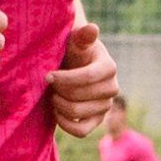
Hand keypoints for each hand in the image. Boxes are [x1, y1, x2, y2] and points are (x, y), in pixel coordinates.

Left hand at [46, 16, 118, 135]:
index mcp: (109, 67)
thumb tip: (92, 28)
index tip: (47, 75)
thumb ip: (83, 36)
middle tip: (49, 84)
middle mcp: (112, 88)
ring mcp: (106, 106)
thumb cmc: (73, 51)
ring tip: (52, 95)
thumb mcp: (76, 41)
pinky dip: (65, 124)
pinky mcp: (97, 121)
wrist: (72, 66)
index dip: (65, 78)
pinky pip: (81, 131)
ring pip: (78, 113)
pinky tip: (56, 111)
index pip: (88, 77)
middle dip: (59, 90)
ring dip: (59, 105)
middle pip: (79, 96)